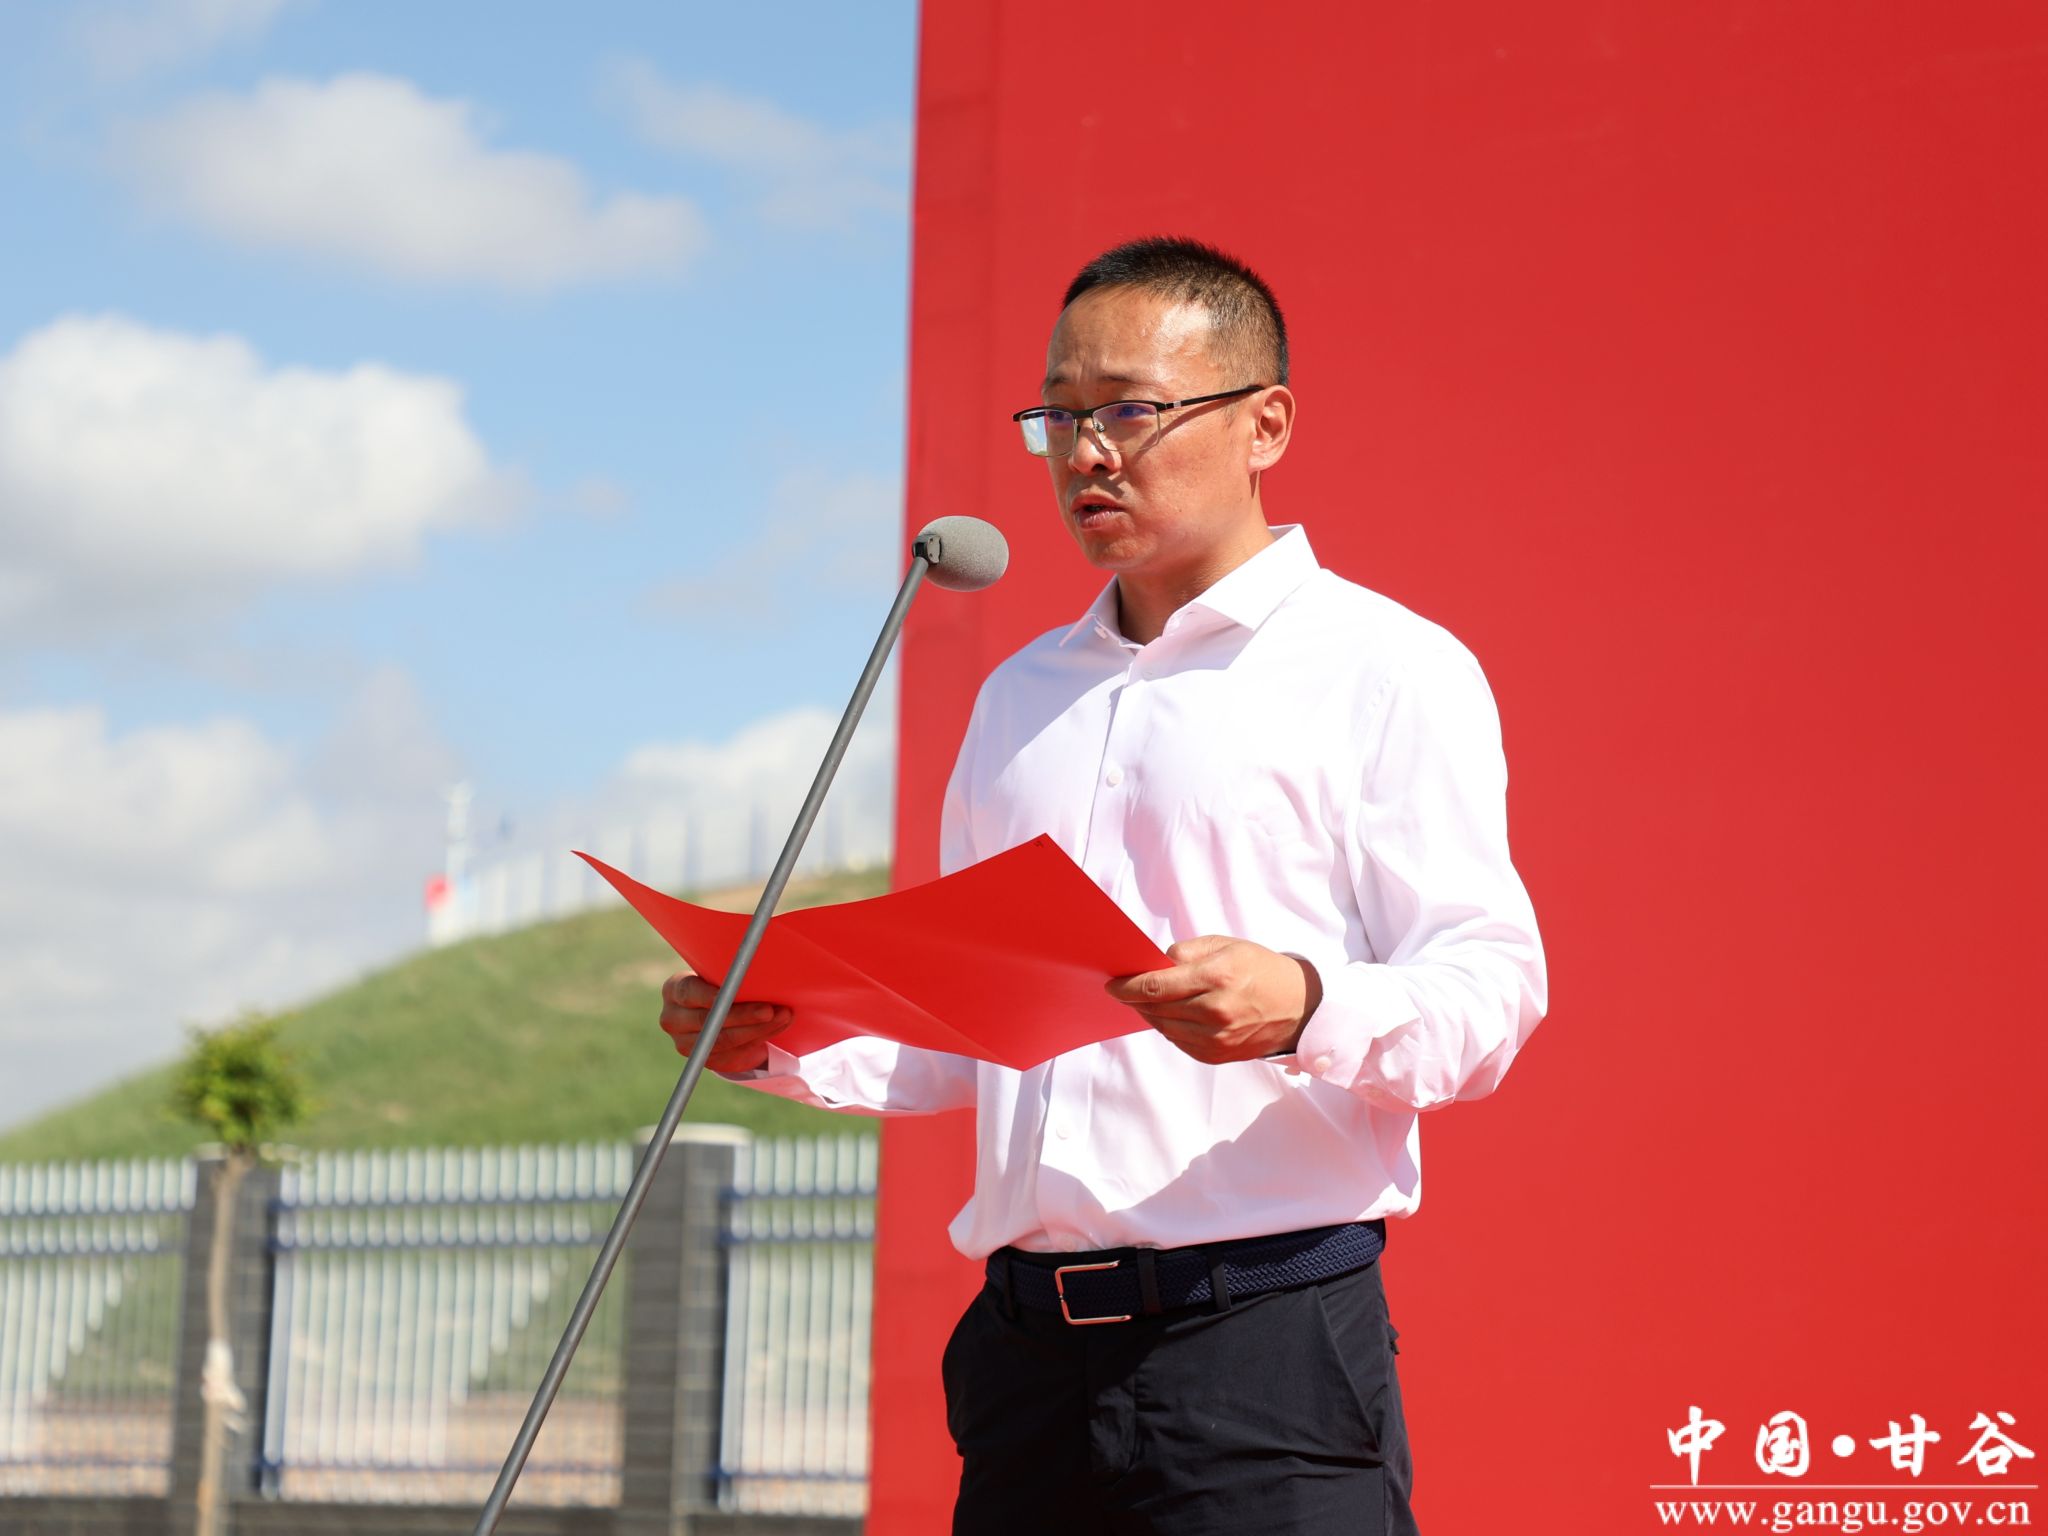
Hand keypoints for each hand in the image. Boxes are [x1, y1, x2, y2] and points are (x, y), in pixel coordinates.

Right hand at [658, 971, 792, 1073]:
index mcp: (675, 990)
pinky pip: (731, 1057)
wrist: (715, 1009)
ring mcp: (686, 1043)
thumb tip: (759, 965)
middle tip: (771, 1010)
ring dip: (757, 1031)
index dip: (710, 995)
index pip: (688, 992)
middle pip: (707, 1022)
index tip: (733, 993)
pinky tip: (773, 1032)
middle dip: (743, 1016)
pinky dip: (755, 1045)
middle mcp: (674, 1019)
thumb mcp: (720, 973)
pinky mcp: (704, 1060)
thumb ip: (732, 973)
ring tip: (782, 1017)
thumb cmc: (722, 983)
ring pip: (722, 1042)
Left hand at [1105, 936, 1322, 1064]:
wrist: (1299, 1007)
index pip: (1156, 986)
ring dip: (1150, 1014)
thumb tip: (1153, 964)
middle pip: (1155, 1009)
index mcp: (1217, 977)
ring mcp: (1217, 1038)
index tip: (1112, 984)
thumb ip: (1186, 953)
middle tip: (1123, 990)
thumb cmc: (1260, 969)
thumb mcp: (1226, 946)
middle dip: (1134, 999)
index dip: (1127, 986)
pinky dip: (1169, 1028)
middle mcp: (1215, 1011)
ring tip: (1146, 1002)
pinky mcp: (1217, 1055)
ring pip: (1164, 1027)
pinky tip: (1170, 1016)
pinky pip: (1179, 1042)